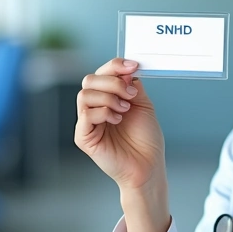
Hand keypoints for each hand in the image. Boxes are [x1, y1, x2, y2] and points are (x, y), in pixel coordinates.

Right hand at [75, 58, 165, 191]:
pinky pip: (86, 114)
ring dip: (109, 97)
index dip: (115, 66)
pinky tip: (117, 120)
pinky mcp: (84, 136)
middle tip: (130, 94)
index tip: (133, 66)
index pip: (101, 74)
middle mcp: (94, 108)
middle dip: (113, 81)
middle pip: (89, 80)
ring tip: (125, 110)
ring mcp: (87, 122)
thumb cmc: (145, 139)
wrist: (148, 165)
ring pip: (85, 94)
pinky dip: (104, 112)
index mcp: (107, 98)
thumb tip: (125, 70)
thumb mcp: (142, 104)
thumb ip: (132, 86)